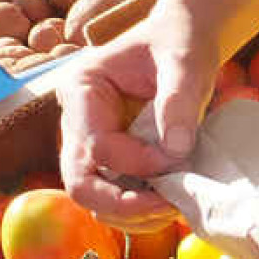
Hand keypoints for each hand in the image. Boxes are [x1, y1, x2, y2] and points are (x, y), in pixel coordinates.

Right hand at [57, 8, 218, 228]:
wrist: (183, 44)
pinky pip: (113, 202)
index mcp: (81, 89)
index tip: (178, 155)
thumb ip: (178, 101)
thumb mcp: (184, 62)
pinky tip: (168, 203)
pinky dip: (139, 213)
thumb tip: (176, 150)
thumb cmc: (179, 44)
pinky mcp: (109, 163)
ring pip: (94, 201)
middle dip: (123, 204)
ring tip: (173, 204)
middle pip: (80, 183)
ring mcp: (88, 146)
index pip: (96, 147)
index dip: (138, 162)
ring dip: (133, 214)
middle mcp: (75, 122)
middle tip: (167, 206)